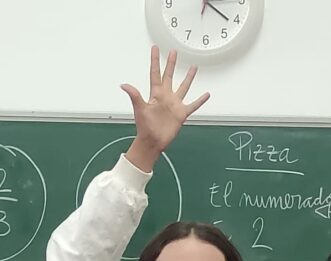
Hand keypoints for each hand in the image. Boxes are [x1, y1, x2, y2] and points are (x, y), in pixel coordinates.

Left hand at [122, 46, 207, 171]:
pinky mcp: (181, 113)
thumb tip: (123, 85)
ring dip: (188, 78)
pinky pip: (193, 105)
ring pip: (183, 87)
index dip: (155, 60)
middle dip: (171, 64)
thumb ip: (134, 95)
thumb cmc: (145, 127)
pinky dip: (200, 100)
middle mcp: (166, 96)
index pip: (155, 73)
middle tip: (174, 52)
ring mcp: (174, 104)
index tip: (155, 48)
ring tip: (193, 67)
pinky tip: (206, 94)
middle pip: (169, 76)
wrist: (152, 142)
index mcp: (155, 94)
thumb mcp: (139, 109)